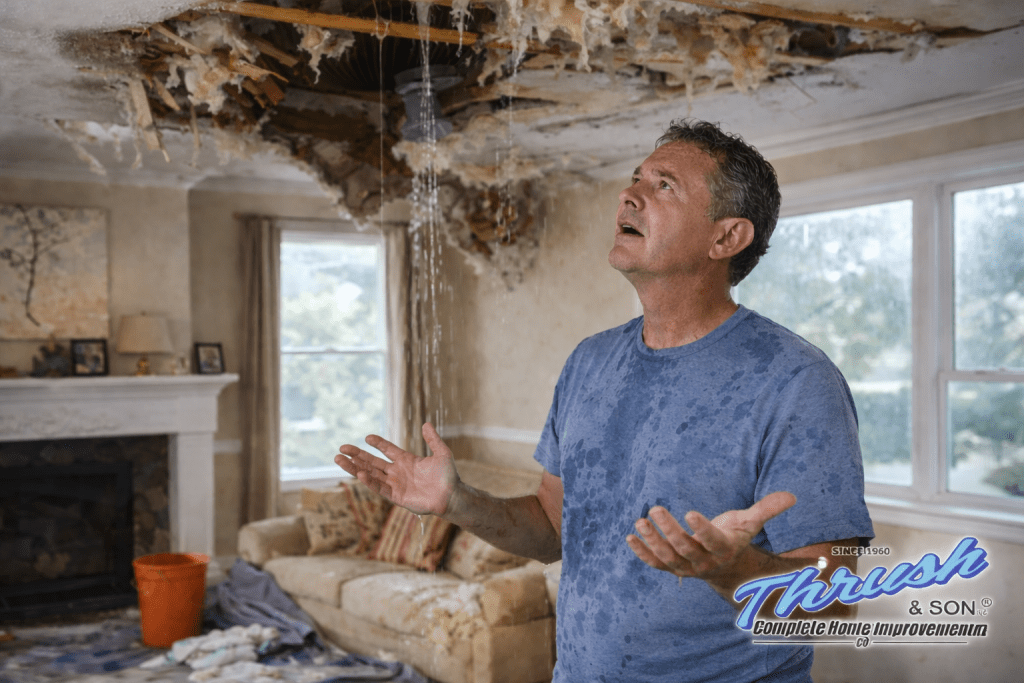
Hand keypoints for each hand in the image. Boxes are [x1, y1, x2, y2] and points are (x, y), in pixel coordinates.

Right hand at [335, 423, 458, 515]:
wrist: (451, 496)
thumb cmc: (448, 476)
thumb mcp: (442, 453)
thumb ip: (433, 439)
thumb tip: (426, 423)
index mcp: (407, 460)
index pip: (387, 450)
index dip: (377, 443)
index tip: (367, 437)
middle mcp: (398, 472)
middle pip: (372, 462)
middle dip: (357, 455)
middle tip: (342, 448)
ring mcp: (396, 484)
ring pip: (370, 474)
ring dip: (355, 467)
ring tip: (339, 459)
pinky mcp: (396, 496)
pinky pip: (379, 487)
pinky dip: (368, 481)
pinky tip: (359, 473)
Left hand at [626, 492, 795, 591]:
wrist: (726, 567)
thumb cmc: (735, 537)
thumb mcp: (750, 523)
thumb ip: (766, 509)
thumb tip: (791, 496)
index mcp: (723, 549)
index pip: (711, 540)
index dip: (702, 528)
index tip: (690, 512)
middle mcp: (704, 562)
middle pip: (685, 548)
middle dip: (669, 530)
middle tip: (655, 509)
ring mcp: (686, 567)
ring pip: (667, 558)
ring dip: (652, 541)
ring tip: (640, 521)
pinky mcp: (672, 568)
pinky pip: (655, 564)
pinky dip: (642, 553)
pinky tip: (630, 536)